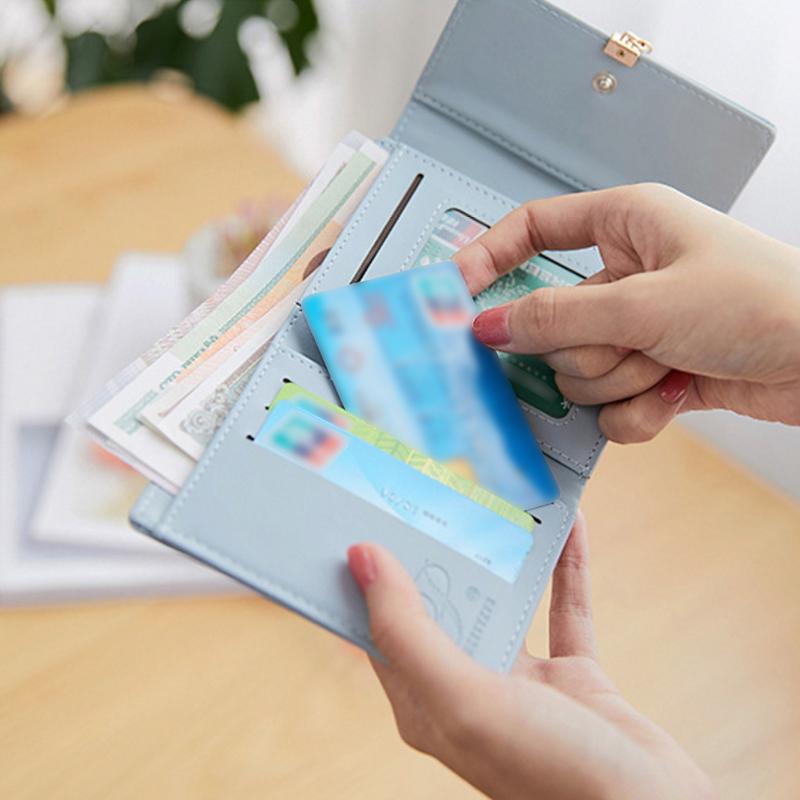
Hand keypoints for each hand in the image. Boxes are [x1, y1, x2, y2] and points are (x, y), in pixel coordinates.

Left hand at [348, 514, 713, 799]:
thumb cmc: (552, 775)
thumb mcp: (464, 699)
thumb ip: (408, 631)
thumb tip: (362, 560)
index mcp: (426, 705)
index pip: (381, 629)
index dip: (370, 578)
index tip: (366, 518)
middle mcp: (468, 692)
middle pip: (444, 607)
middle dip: (441, 554)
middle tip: (435, 494)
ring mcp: (522, 684)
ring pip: (505, 602)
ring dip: (507, 556)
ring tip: (501, 502)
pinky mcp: (572, 678)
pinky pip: (566, 609)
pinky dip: (567, 567)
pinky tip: (570, 526)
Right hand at [455, 184, 799, 442]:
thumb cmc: (766, 301)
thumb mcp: (647, 302)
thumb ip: (558, 315)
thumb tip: (490, 324)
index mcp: (625, 226)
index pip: (533, 230)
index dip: (488, 258)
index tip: (455, 294)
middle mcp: (626, 276)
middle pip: (551, 321)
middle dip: (588, 347)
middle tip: (630, 342)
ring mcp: (637, 329)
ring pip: (578, 372)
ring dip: (620, 380)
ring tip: (670, 365)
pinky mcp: (652, 374)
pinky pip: (609, 406)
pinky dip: (639, 410)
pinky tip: (677, 392)